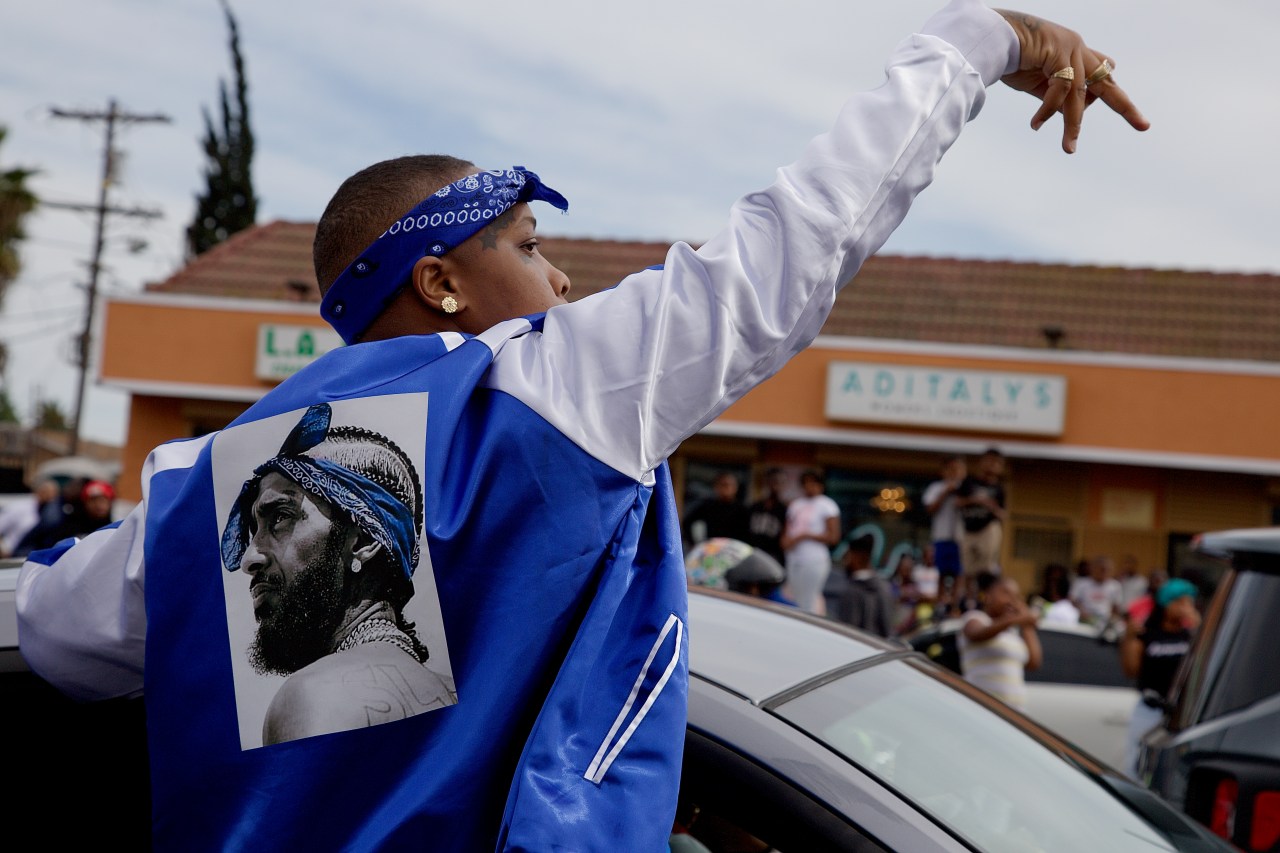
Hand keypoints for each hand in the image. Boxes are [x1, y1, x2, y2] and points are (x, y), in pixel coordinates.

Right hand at [996, 9, 1148, 152]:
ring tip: (1068, 148)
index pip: (1101, 74)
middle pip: (1107, 82)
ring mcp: (1072, 49)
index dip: (1105, 94)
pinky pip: (1061, 90)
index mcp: (1076, 52)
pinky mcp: (1060, 53)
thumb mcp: (1037, 82)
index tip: (1119, 110)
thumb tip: (1068, 115)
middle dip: (1125, 107)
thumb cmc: (1012, 59)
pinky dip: (1049, 110)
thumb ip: (1056, 95)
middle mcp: (1079, 48)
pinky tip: (1036, 124)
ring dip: (1073, 125)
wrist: (994, 36)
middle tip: (1143, 126)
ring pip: (1080, 94)